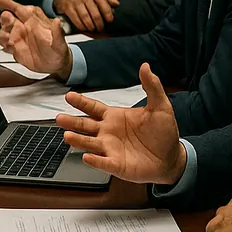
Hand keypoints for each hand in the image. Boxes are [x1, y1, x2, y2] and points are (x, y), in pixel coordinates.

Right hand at [0, 0, 70, 75]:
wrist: (54, 66)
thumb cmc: (58, 52)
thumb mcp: (59, 43)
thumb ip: (58, 32)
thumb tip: (58, 22)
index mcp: (34, 21)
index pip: (19, 8)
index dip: (9, 3)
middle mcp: (24, 27)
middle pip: (8, 17)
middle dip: (5, 18)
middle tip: (8, 22)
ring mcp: (18, 36)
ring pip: (3, 30)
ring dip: (4, 34)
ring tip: (10, 41)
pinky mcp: (14, 47)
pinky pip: (3, 42)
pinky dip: (4, 44)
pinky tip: (11, 47)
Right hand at [53, 0, 119, 31]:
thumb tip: (117, 5)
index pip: (104, 4)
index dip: (108, 15)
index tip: (109, 21)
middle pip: (95, 14)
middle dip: (99, 24)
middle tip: (101, 28)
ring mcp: (75, 1)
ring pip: (85, 18)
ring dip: (90, 26)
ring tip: (93, 29)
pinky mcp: (67, 7)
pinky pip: (76, 19)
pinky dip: (81, 26)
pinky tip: (84, 28)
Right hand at [54, 63, 185, 184]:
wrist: (172, 158)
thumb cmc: (163, 133)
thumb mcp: (160, 106)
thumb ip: (151, 86)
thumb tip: (146, 66)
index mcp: (114, 117)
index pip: (92, 107)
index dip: (81, 102)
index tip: (69, 96)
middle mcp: (108, 132)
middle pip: (84, 125)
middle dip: (71, 122)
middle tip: (59, 118)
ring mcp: (110, 149)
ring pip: (89, 143)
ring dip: (78, 140)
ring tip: (68, 136)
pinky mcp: (117, 165)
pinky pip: (103, 163)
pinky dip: (95, 160)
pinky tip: (87, 157)